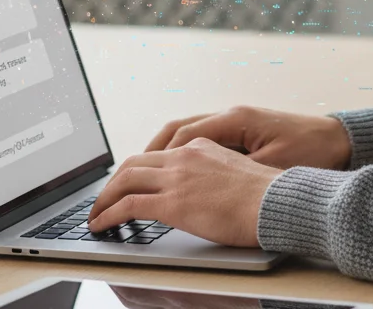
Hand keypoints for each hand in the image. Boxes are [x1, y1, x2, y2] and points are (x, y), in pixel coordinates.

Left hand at [87, 137, 281, 246]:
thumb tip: (201, 191)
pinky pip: (127, 205)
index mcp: (201, 147)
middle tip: (104, 198)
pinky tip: (101, 225)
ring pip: (125, 180)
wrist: (275, 202)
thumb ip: (213, 174)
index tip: (128, 182)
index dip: (137, 169)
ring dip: (105, 198)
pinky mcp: (172, 203)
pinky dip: (108, 214)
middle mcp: (185, 157)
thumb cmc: (265, 195)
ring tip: (96, 214)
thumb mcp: (236, 172)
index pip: (158, 154)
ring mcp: (177, 178)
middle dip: (114, 181)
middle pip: (134, 162)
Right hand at [146, 105, 351, 169]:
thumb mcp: (272, 166)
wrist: (339, 140)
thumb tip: (200, 187)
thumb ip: (235, 173)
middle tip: (126, 177)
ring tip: (143, 175)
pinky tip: (176, 171)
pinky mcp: (243, 131)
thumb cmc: (311, 151)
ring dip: (163, 151)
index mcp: (236, 119)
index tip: (136, 176)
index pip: (183, 135)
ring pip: (187, 132)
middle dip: (150, 152)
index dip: (157, 157)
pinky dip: (182, 151)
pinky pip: (202, 137)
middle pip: (178, 129)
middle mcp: (231, 115)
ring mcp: (236, 121)